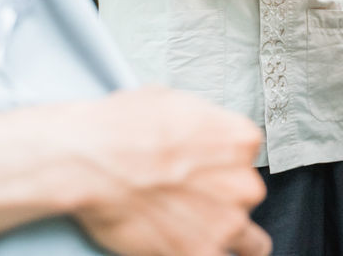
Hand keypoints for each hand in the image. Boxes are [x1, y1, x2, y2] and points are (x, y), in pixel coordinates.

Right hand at [72, 87, 270, 255]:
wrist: (91, 162)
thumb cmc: (123, 127)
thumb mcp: (174, 101)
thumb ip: (202, 125)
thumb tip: (197, 133)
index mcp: (241, 140)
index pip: (246, 157)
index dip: (221, 163)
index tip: (201, 167)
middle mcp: (244, 182)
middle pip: (244, 195)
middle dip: (222, 197)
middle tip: (189, 196)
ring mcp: (227, 223)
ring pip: (251, 242)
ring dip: (230, 237)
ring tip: (204, 233)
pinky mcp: (201, 253)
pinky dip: (204, 253)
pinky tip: (192, 248)